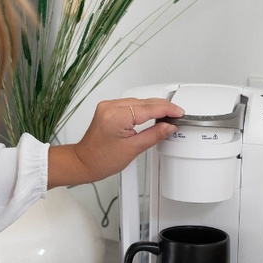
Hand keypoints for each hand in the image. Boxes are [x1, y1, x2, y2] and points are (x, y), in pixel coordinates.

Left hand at [48, 97, 183, 186]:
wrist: (84, 161)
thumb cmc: (101, 159)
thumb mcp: (133, 149)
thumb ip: (154, 134)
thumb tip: (169, 126)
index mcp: (116, 117)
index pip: (149, 108)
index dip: (167, 109)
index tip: (178, 112)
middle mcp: (110, 107)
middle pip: (144, 102)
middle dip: (162, 107)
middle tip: (176, 115)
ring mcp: (108, 105)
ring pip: (138, 101)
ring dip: (153, 107)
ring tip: (167, 116)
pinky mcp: (107, 107)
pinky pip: (130, 103)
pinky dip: (143, 108)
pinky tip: (151, 113)